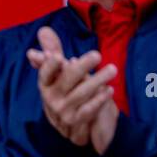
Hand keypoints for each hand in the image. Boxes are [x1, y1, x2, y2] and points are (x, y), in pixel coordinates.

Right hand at [26, 26, 116, 147]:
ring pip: (81, 94)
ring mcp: (63, 112)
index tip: (58, 57)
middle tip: (97, 55)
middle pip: (67, 79)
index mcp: (46, 84)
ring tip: (112, 69)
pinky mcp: (76, 123)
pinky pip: (88, 110)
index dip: (50, 66)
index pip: (45, 73)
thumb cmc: (67, 93)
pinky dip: (99, 100)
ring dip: (97, 80)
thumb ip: (53, 51)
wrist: (75, 127)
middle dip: (81, 67)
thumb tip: (44, 29)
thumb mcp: (60, 73)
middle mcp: (51, 98)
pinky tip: (109, 90)